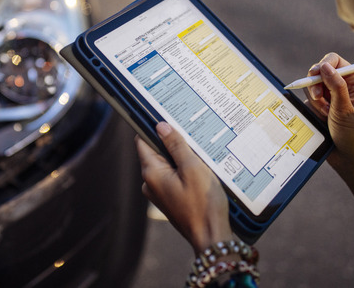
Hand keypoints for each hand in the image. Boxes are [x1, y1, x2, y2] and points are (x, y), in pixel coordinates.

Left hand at [135, 122, 232, 253]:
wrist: (211, 236)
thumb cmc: (203, 204)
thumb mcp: (192, 168)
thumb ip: (176, 145)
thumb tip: (161, 126)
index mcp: (151, 173)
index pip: (142, 141)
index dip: (152, 127)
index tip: (166, 116)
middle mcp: (150, 183)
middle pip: (156, 151)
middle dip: (172, 143)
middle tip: (191, 135)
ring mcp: (159, 193)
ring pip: (167, 165)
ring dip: (181, 157)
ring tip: (199, 153)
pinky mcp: (170, 199)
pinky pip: (174, 177)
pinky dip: (184, 170)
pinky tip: (201, 170)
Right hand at [303, 53, 353, 240]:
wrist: (349, 159)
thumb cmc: (353, 135)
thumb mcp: (344, 109)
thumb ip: (335, 85)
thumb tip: (325, 65)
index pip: (336, 61)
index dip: (324, 64)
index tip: (316, 74)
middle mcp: (342, 88)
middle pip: (320, 73)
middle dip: (316, 86)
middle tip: (319, 98)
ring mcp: (330, 98)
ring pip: (312, 88)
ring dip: (315, 102)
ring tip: (325, 115)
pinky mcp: (320, 109)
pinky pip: (308, 101)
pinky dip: (311, 110)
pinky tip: (321, 121)